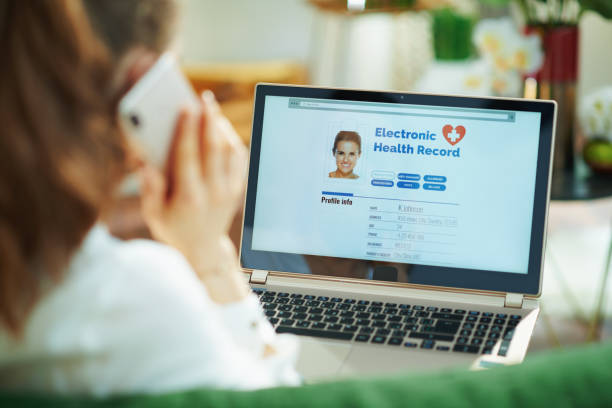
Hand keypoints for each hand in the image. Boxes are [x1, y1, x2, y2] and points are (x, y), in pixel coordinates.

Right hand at [139, 91, 248, 302]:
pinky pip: (239, 159)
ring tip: (211, 109)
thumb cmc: (173, 228)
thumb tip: (146, 162)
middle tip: (204, 98)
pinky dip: (232, 140)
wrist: (203, 250)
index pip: (188, 156)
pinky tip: (221, 129)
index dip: (186, 129)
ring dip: (221, 127)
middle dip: (209, 119)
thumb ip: (149, 188)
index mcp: (188, 198)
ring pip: (230, 151)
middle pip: (214, 148)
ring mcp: (229, 191)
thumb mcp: (154, 214)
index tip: (185, 106)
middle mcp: (213, 193)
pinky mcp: (237, 189)